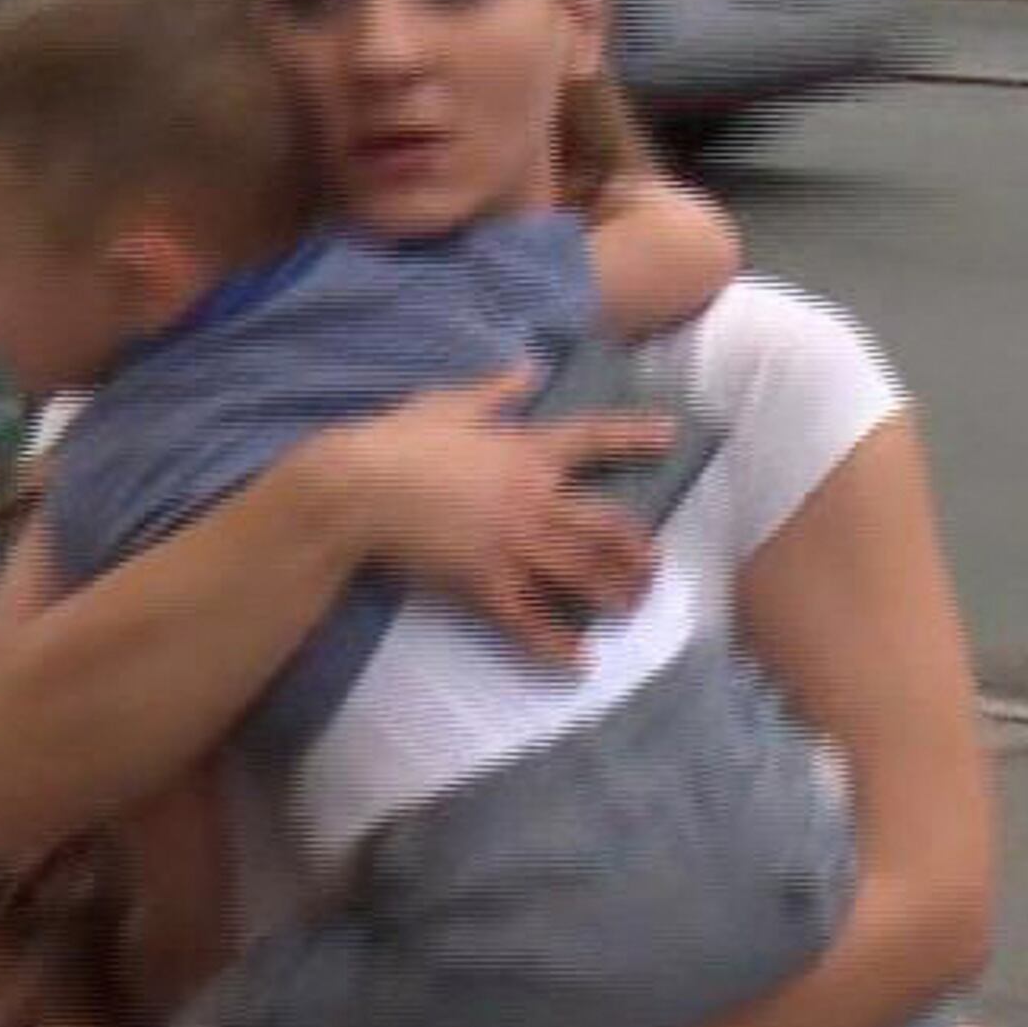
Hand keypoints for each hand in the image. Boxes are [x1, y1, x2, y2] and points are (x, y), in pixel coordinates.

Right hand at [310, 367, 668, 660]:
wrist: (357, 489)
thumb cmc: (398, 440)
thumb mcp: (449, 403)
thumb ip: (496, 388)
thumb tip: (528, 364)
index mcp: (526, 451)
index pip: (593, 439)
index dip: (635, 436)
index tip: (670, 436)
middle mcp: (533, 501)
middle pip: (605, 527)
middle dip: (635, 550)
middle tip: (654, 568)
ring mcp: (512, 546)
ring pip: (581, 576)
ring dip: (614, 594)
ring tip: (632, 609)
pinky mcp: (484, 583)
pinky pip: (531, 620)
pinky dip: (558, 644)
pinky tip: (580, 662)